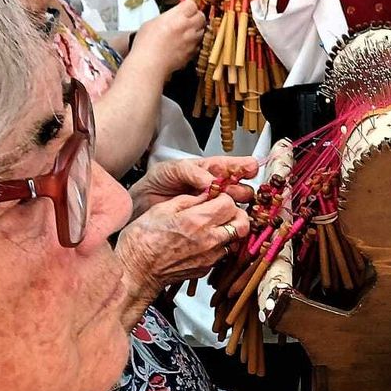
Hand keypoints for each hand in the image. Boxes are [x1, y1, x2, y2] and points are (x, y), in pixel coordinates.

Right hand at [115, 193, 248, 312]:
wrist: (136, 271)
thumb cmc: (142, 240)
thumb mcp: (162, 209)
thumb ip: (188, 200)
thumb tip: (204, 194)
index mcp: (197, 221)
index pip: (229, 203)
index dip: (223, 197)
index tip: (215, 197)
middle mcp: (209, 240)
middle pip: (242, 223)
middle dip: (235, 214)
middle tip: (223, 211)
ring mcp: (210, 257)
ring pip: (234, 239)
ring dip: (228, 230)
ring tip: (212, 226)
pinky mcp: (206, 268)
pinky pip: (222, 253)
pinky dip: (217, 245)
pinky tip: (202, 242)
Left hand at [130, 157, 256, 219]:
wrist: (140, 205)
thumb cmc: (156, 183)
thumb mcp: (171, 170)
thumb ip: (192, 172)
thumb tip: (211, 180)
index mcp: (209, 170)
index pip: (233, 167)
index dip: (245, 167)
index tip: (250, 169)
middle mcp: (215, 188)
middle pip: (241, 188)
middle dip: (243, 190)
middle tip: (239, 193)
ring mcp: (213, 206)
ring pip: (236, 207)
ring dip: (239, 207)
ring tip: (235, 208)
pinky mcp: (209, 223)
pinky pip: (225, 223)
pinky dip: (230, 224)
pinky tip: (230, 224)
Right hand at [134, 0, 205, 78]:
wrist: (149, 64)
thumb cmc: (146, 45)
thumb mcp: (151, 23)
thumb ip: (165, 18)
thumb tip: (169, 19)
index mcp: (177, 17)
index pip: (192, 4)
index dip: (188, 7)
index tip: (184, 9)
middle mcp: (187, 27)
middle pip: (201, 16)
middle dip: (196, 17)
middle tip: (187, 20)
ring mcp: (191, 41)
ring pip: (202, 31)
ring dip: (196, 30)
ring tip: (185, 33)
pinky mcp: (192, 54)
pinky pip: (198, 45)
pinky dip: (193, 44)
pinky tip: (183, 46)